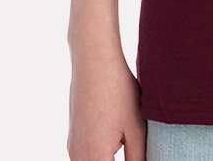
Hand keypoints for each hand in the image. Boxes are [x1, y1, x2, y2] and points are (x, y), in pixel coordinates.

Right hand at [67, 45, 145, 160]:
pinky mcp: (73, 137)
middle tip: (135, 149)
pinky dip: (101, 154)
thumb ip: (138, 158)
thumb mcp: (136, 128)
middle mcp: (78, 157)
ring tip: (127, 142)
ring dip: (108, 158)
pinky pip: (86, 155)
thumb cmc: (118, 92)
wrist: (94, 61)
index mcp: (94, 158)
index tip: (139, 155)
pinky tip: (115, 139)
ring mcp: (73, 147)